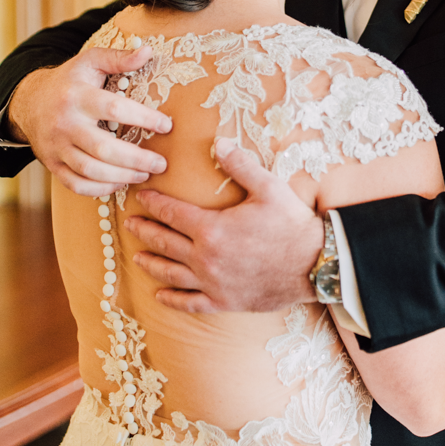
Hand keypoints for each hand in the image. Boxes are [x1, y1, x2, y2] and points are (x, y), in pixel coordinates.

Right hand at [8, 47, 171, 196]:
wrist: (29, 102)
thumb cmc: (69, 81)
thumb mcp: (90, 62)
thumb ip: (118, 57)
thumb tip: (147, 51)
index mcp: (77, 95)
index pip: (114, 109)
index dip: (143, 118)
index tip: (167, 125)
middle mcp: (65, 123)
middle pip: (103, 148)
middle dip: (136, 159)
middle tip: (161, 163)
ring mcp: (57, 146)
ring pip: (90, 170)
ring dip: (122, 176)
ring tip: (145, 174)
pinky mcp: (52, 164)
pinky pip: (76, 184)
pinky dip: (99, 189)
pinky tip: (120, 183)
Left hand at [123, 143, 324, 314]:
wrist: (315, 265)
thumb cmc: (292, 224)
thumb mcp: (268, 188)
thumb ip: (240, 165)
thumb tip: (218, 142)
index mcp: (211, 228)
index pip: (171, 213)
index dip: (153, 203)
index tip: (140, 197)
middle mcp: (205, 258)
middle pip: (165, 243)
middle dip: (144, 231)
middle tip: (129, 224)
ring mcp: (212, 283)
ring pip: (171, 273)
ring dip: (151, 263)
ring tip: (137, 257)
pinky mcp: (223, 301)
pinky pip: (190, 303)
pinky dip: (172, 299)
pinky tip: (160, 295)